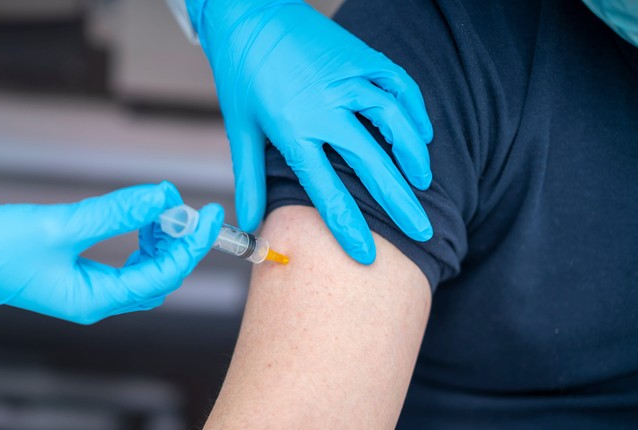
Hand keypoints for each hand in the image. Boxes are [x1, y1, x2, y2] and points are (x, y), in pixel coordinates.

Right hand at [0, 182, 223, 323]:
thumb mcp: (61, 225)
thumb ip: (116, 212)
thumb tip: (162, 195)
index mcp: (94, 299)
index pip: (162, 275)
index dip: (190, 245)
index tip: (208, 214)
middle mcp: (96, 300)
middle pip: (159, 278)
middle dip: (178, 244)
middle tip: (186, 209)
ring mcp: (87, 290)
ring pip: (143, 272)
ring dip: (159, 242)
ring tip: (160, 208)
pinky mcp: (78, 276)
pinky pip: (124, 264)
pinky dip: (138, 241)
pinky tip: (138, 218)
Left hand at [190, 0, 433, 262]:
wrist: (248, 12)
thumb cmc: (242, 73)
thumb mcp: (241, 128)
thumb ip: (249, 178)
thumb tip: (249, 222)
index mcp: (293, 128)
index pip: (326, 190)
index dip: (348, 227)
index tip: (367, 256)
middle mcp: (326, 105)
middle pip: (373, 163)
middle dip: (400, 202)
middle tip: (422, 230)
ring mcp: (348, 78)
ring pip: (394, 121)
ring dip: (413, 155)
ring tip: (424, 182)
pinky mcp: (361, 56)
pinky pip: (399, 85)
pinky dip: (415, 111)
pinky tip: (421, 132)